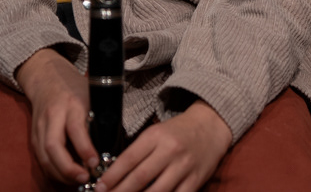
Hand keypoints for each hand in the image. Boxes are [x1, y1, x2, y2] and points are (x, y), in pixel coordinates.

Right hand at [15, 47, 96, 184]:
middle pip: (53, 146)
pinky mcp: (34, 136)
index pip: (76, 129)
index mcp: (71, 104)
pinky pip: (41, 158)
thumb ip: (98, 119)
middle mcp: (53, 116)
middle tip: (84, 178)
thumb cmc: (76, 88)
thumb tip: (111, 147)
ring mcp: (40, 127)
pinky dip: (53, 171)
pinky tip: (66, 177)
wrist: (47, 79)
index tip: (95, 163)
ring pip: (44, 156)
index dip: (85, 148)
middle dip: (68, 168)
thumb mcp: (92, 96)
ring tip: (78, 181)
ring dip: (60, 173)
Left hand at [100, 101, 231, 191]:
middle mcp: (170, 150)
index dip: (112, 176)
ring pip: (157, 191)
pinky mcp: (196, 179)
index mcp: (156, 136)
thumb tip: (115, 176)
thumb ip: (138, 152)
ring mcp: (184, 166)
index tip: (99, 188)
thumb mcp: (156, 133)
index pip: (129, 159)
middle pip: (140, 177)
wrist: (211, 125)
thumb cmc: (178, 131)